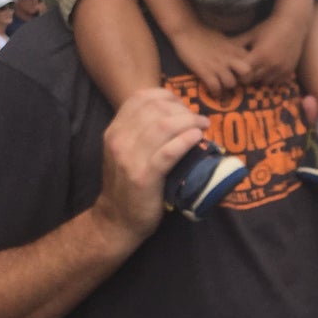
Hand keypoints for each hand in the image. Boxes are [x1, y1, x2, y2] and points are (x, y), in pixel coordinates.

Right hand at [91, 88, 208, 244]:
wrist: (118, 220)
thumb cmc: (128, 184)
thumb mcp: (126, 151)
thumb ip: (141, 131)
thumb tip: (175, 111)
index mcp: (114, 130)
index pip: (141, 98)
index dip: (167, 96)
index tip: (183, 106)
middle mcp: (119, 140)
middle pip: (155, 109)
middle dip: (182, 109)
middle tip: (198, 119)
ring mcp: (129, 159)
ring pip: (163, 126)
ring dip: (189, 122)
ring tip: (202, 126)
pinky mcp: (144, 178)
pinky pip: (167, 153)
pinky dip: (185, 141)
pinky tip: (196, 137)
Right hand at [170, 24, 250, 97]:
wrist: (186, 29)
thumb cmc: (204, 33)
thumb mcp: (224, 39)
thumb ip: (233, 48)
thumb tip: (239, 55)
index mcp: (234, 48)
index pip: (252, 61)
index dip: (251, 70)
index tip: (245, 75)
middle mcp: (228, 57)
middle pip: (247, 73)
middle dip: (243, 80)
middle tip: (237, 83)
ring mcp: (217, 65)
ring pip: (231, 83)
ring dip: (227, 88)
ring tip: (222, 87)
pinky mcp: (204, 71)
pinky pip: (215, 87)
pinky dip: (215, 92)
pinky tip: (213, 92)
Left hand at [242, 15, 302, 84]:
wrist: (292, 24)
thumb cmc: (269, 27)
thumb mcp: (252, 34)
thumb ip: (237, 44)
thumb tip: (220, 50)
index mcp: (259, 55)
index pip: (243, 75)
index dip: (238, 73)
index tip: (237, 68)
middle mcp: (271, 65)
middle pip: (253, 80)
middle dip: (248, 76)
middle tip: (246, 69)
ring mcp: (281, 69)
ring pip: (264, 82)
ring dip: (260, 77)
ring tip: (258, 68)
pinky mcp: (289, 71)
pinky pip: (276, 82)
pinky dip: (272, 77)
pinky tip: (269, 68)